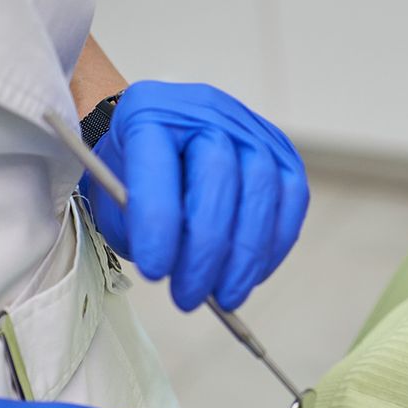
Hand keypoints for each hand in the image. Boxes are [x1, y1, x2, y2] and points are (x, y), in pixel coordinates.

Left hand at [83, 80, 308, 310]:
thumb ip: (141, 224)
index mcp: (150, 112)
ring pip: (262, 188)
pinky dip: (275, 243)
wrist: (162, 143)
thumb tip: (179, 268)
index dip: (159, 221)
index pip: (161, 163)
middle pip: (219, 174)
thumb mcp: (115, 196)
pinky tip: (251, 274)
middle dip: (206, 248)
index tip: (155, 271)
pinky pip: (292, 198)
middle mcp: (205, 110)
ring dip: (245, 254)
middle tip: (188, 296)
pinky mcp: (282, 152)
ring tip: (224, 295)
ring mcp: (250, 128)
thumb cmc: (133, 173)